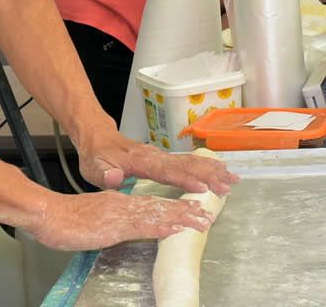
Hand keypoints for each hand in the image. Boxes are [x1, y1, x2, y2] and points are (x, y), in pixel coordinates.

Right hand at [28, 190, 215, 251]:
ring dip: (181, 217)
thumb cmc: (66, 218)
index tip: (194, 210)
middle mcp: (124, 205)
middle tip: (209, 215)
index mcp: (120, 202)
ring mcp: (120, 214)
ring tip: (202, 220)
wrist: (48, 214)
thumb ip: (113, 217)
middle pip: (161, 206)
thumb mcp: (95, 216)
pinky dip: (161, 225)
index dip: (175, 207)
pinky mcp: (114, 226)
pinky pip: (142, 225)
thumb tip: (129, 221)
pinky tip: (175, 227)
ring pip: (157, 213)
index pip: (153, 204)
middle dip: (187, 211)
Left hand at [75, 129, 237, 195]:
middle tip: (228, 185)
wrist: (97, 137)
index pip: (166, 172)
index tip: (202, 188)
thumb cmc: (96, 156)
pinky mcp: (163, 158)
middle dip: (209, 176)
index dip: (184, 180)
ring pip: (190, 162)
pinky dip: (204, 166)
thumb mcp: (93, 168)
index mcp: (141, 161)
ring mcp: (161, 156)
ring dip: (212, 171)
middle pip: (186, 165)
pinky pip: (187, 162)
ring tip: (232, 178)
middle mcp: (155, 156)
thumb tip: (116, 177)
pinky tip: (218, 171)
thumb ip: (105, 174)